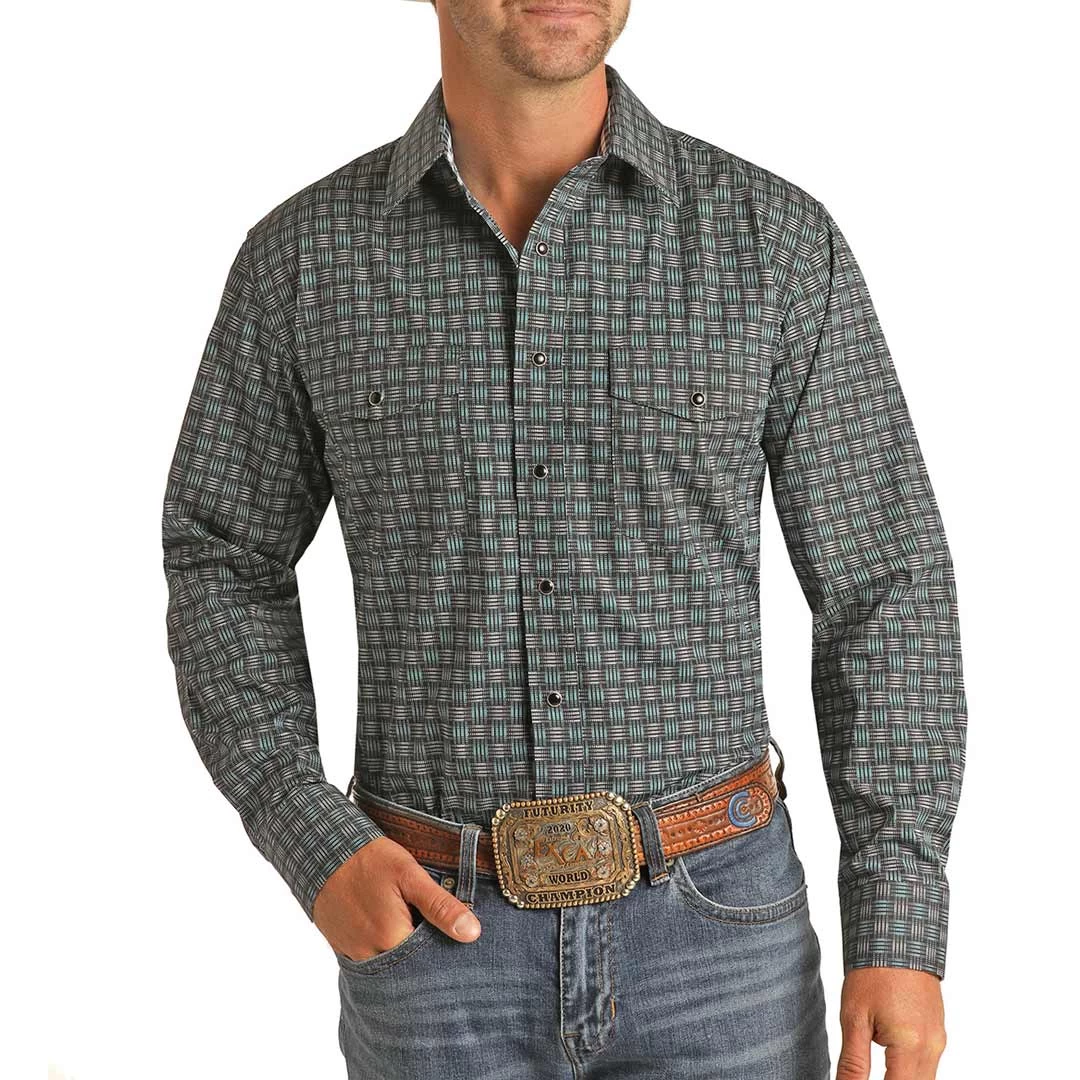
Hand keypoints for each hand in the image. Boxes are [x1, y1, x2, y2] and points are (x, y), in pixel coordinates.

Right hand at [312, 836, 481, 961]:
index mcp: (392, 941)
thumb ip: (440, 906)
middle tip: (435, 929)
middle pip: (410, 968)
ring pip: (392, 964)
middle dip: (426, 954)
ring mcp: (355, 954)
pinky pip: (373, 958)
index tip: (458, 941)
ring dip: (406, 951)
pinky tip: (393, 925)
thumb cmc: (369, 860)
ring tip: (415, 925)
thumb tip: (472, 933)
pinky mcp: (344, 948)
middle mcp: (371, 957)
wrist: (321, 851)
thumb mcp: (410, 875)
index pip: (431, 964)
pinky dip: (386, 948)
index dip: (446, 951)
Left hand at [836, 967, 946, 1079]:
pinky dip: (908, 1070)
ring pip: (924, 1079)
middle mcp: (932, 1048)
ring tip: (876, 1067)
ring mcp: (938, 1041)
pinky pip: (926, 1065)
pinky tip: (888, 1060)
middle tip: (862, 1075)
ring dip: (900, 1079)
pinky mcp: (937, 1032)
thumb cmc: (874, 971)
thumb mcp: (854, 1018)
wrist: (898, 936)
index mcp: (912, 1047)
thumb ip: (853, 1063)